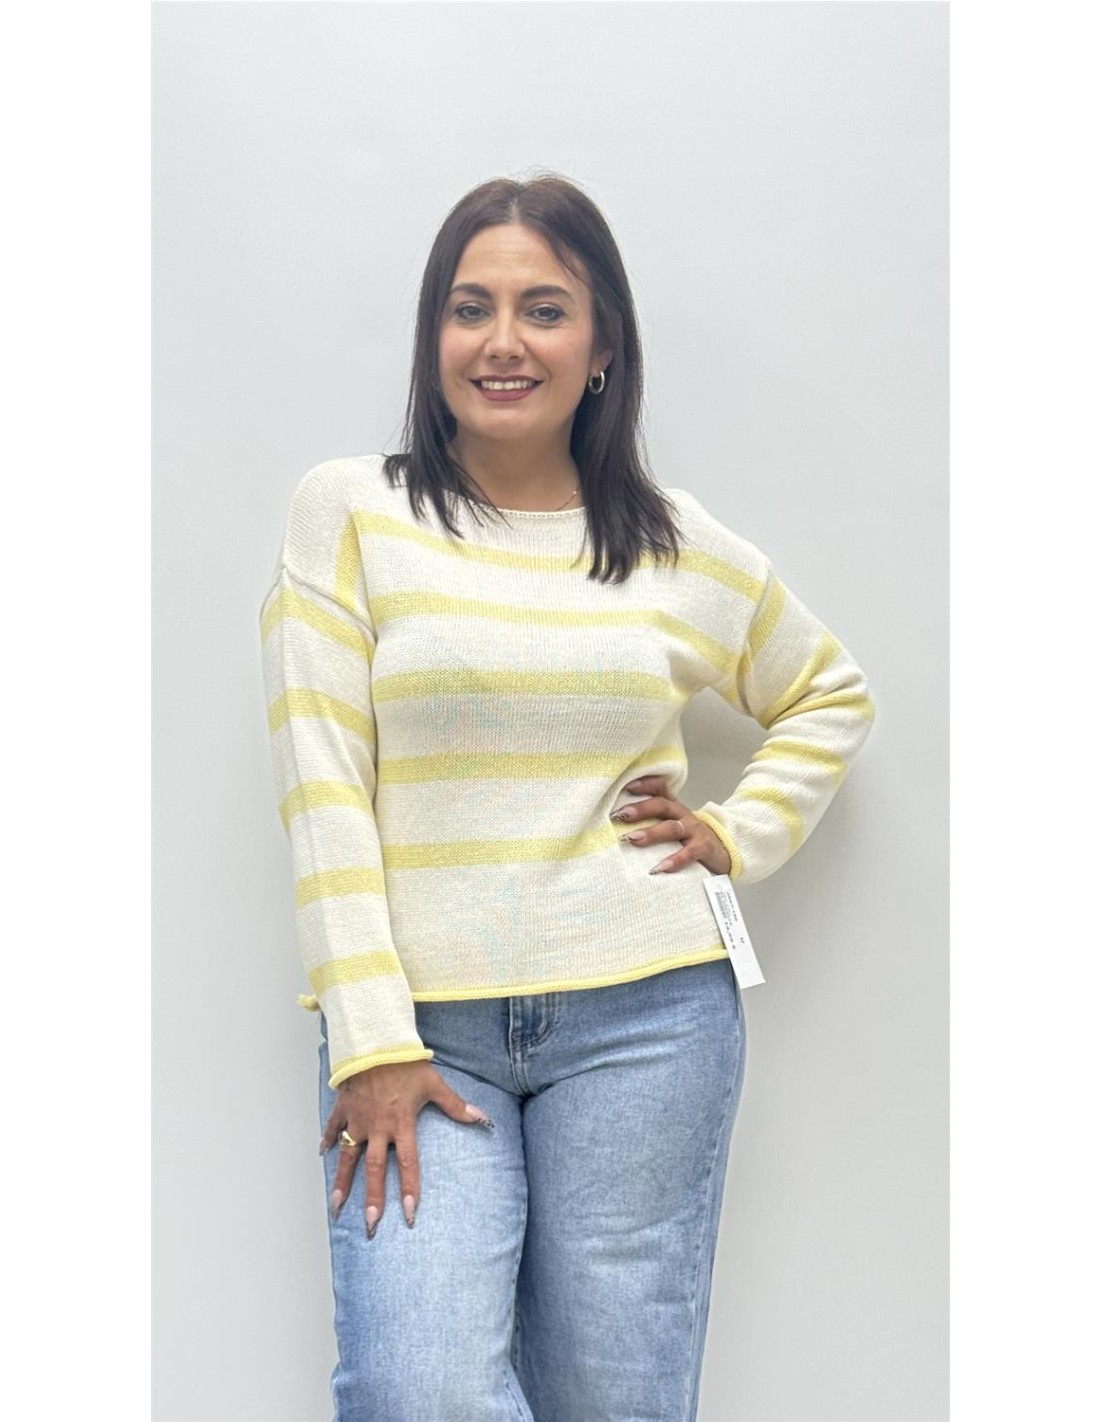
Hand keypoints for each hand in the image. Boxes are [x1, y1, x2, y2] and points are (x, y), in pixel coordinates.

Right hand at [319, 1060, 493, 1237]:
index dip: (409, 1190)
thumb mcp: (434, 1083)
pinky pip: (333, 1128)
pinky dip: (327, 1139)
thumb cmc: (405, 1062)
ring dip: (342, 1182)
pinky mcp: (343, 1108)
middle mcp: (378, 1128)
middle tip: (370, 1225)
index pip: (408, 1164)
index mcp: (401, 1125)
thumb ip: (456, 1105)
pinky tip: (321, 1152)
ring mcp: (357, 1120)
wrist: (374, 1042)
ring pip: (347, 1158)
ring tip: (336, 1206)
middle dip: (373, 1199)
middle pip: (375, 1170)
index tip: (408, 1215)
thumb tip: (482, 1119)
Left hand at [611, 774, 731, 876]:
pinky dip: (675, 860)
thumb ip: (652, 820)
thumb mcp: (673, 823)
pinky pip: (688, 852)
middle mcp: (682, 814)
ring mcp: (694, 830)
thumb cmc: (688, 837)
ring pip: (671, 828)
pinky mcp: (703, 847)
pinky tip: (660, 868)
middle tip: (620, 815)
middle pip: (661, 806)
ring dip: (651, 833)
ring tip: (633, 839)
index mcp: (673, 806)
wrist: (722, 851)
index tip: (626, 786)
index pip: (660, 788)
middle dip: (640, 809)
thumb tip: (618, 821)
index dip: (644, 784)